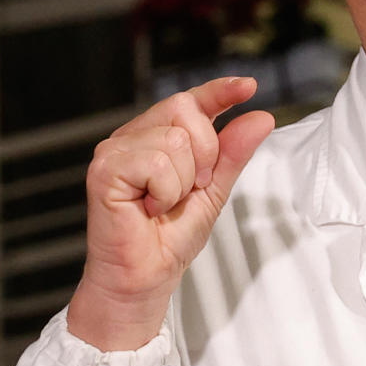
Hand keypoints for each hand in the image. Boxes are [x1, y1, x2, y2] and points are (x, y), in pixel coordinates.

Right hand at [63, 77, 277, 351]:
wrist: (144, 279)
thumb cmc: (168, 240)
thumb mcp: (213, 191)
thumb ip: (232, 154)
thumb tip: (261, 117)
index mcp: (153, 138)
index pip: (189, 102)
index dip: (218, 91)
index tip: (247, 87)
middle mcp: (131, 137)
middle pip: (184, 110)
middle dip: (204, 155)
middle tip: (189, 191)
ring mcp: (114, 151)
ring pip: (174, 140)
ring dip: (182, 182)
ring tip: (163, 205)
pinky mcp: (104, 169)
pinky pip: (155, 162)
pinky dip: (165, 190)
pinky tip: (149, 208)